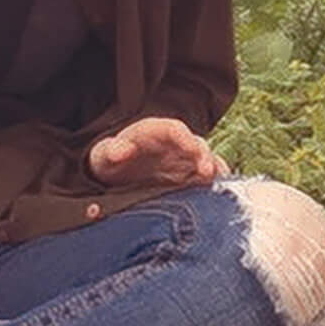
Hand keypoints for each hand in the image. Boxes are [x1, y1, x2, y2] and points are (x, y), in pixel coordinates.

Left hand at [88, 115, 228, 187]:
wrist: (115, 173)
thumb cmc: (111, 160)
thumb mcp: (104, 155)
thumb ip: (112, 151)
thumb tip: (119, 152)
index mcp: (154, 132)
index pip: (174, 130)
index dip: (185, 139)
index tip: (192, 150)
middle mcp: (175, 143)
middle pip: (196, 144)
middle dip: (204, 157)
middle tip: (207, 173)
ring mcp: (184, 160)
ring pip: (206, 160)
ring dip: (214, 171)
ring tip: (217, 184)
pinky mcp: (189, 176)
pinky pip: (206, 177)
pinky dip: (214, 184)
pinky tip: (219, 196)